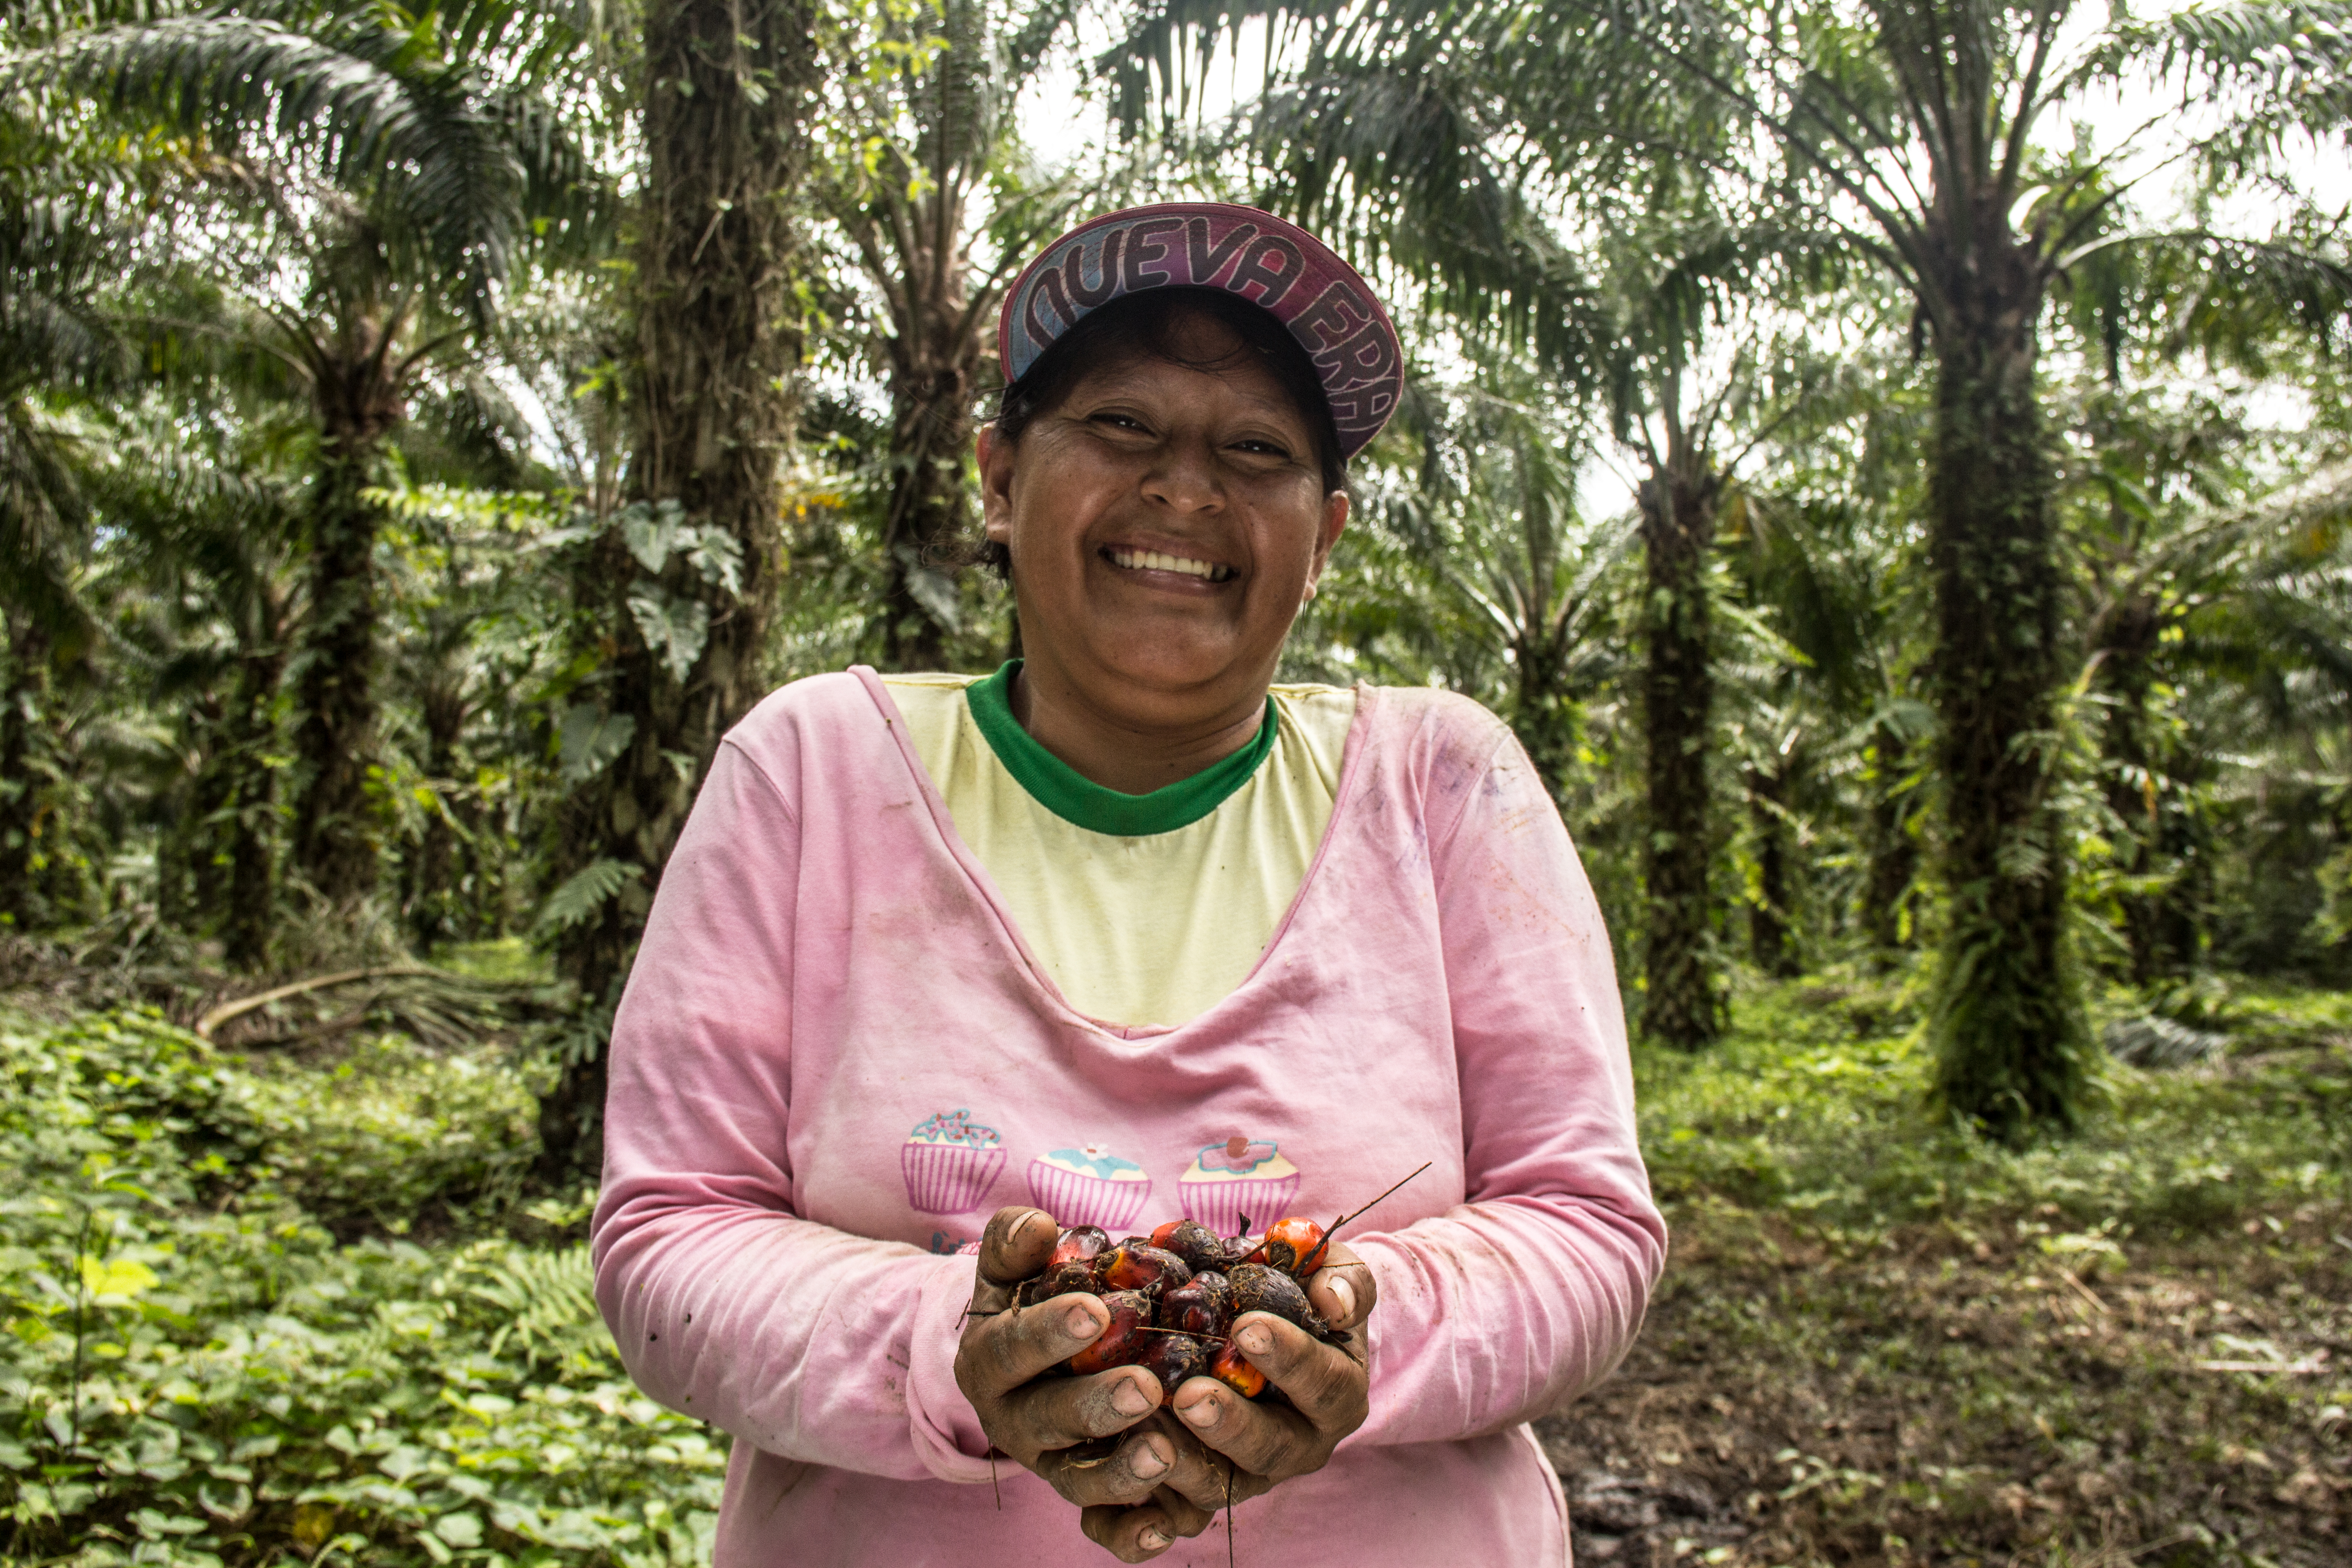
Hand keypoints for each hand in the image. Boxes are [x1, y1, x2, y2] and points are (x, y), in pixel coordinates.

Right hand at [955, 1207, 1234, 1560]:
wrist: (1031, 1363)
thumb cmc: (1032, 1302)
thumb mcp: (1012, 1270)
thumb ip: (1016, 1244)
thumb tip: (1038, 1227)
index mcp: (988, 1363)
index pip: (1011, 1348)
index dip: (1048, 1331)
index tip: (1095, 1309)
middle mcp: (1013, 1422)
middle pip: (1048, 1421)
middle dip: (1095, 1405)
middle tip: (1146, 1387)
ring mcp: (1051, 1465)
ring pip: (1079, 1480)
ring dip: (1121, 1471)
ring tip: (1165, 1450)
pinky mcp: (1086, 1501)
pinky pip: (1104, 1528)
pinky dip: (1132, 1533)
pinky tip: (1166, 1526)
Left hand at [1166, 1242, 1374, 1503]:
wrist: (1270, 1330)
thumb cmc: (1302, 1295)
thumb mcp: (1333, 1274)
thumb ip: (1344, 1279)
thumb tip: (1333, 1300)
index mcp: (1337, 1395)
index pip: (1324, 1384)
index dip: (1290, 1359)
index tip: (1247, 1327)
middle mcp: (1300, 1444)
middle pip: (1271, 1448)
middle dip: (1230, 1424)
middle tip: (1188, 1396)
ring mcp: (1253, 1473)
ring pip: (1222, 1486)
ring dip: (1183, 1462)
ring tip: (1145, 1427)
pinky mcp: (1208, 1489)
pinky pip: (1180, 1509)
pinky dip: (1149, 1499)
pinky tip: (1119, 1466)